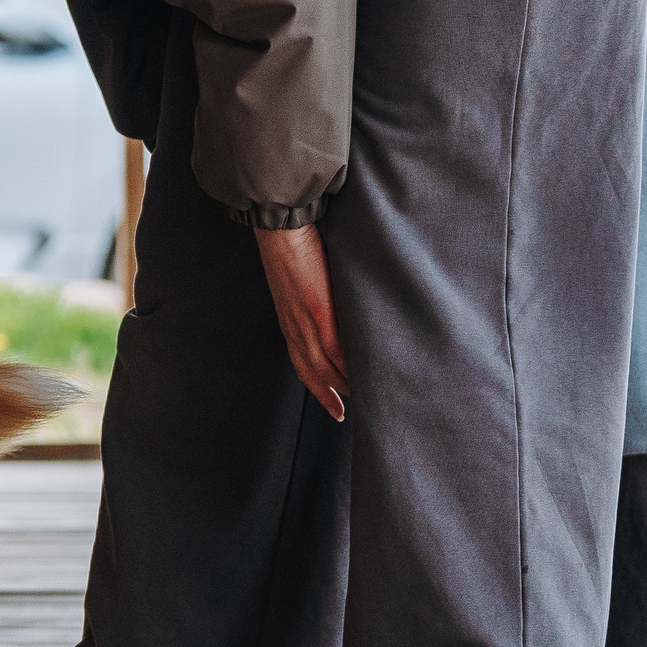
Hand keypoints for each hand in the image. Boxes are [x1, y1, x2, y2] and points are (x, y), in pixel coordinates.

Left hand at [254, 225, 348, 421]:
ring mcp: (306, 325)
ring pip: (324, 369)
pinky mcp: (319, 314)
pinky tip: (364, 379)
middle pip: (312, 375)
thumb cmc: (292, 248)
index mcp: (289, 323)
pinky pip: (336, 351)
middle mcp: (294, 330)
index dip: (318, 386)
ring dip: (344, 389)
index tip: (333, 404)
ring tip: (364, 402)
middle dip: (329, 397)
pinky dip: (350, 369)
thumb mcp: (298, 284)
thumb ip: (314, 302)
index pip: (303, 364)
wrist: (282, 230)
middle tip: (349, 416)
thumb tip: (335, 309)